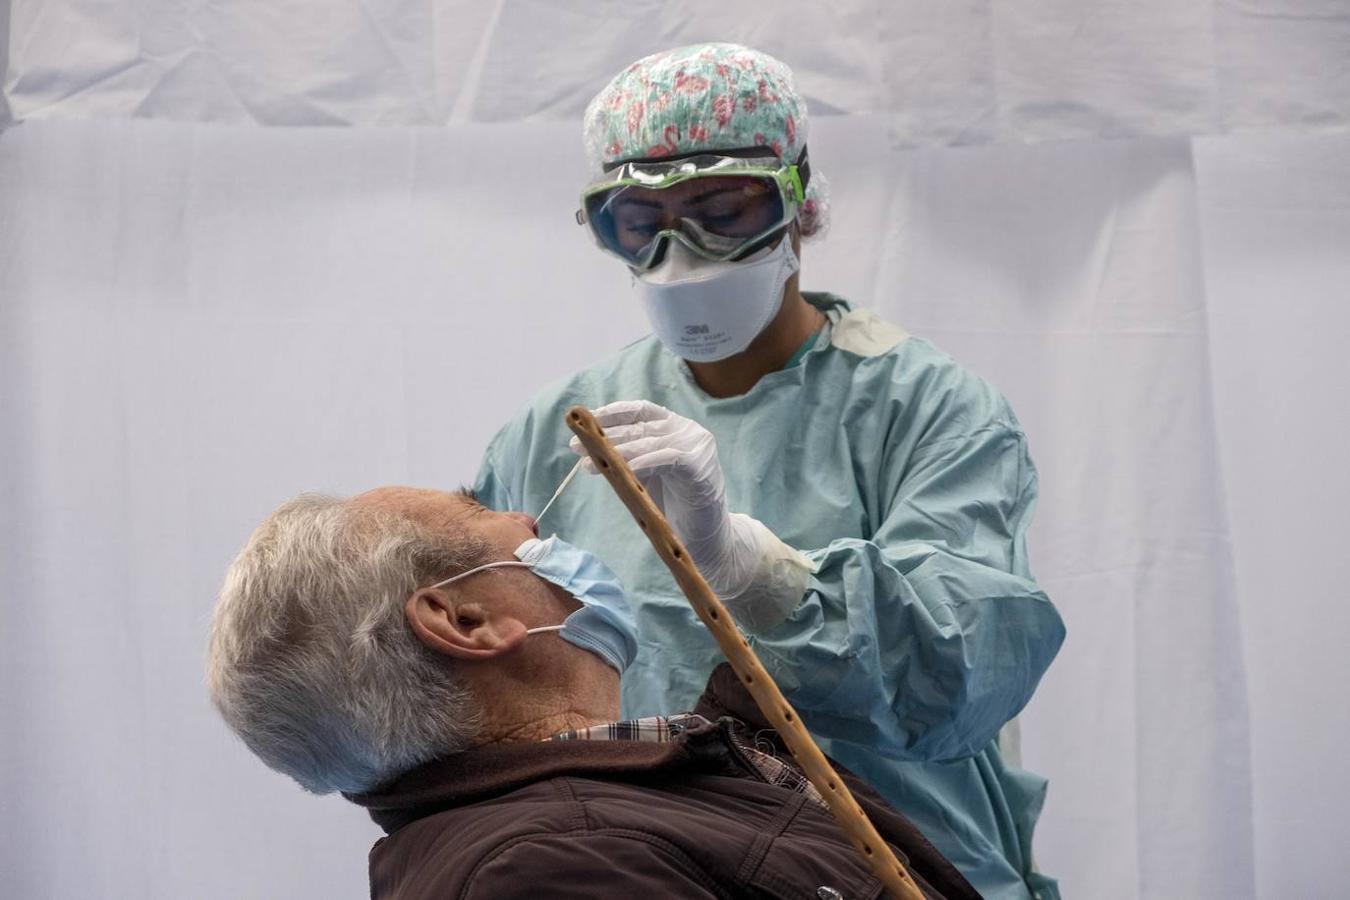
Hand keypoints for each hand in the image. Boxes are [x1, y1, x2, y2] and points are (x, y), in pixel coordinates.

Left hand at [569, 400, 730, 556]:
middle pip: (640, 426)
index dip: (610, 413)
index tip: (584, 422)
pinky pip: (668, 459)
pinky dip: (643, 463)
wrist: (703, 537)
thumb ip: (626, 456)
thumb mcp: (645, 473)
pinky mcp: (701, 466)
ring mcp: (697, 446)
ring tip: (588, 463)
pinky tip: (621, 470)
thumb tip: (587, 444)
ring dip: (615, 452)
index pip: (639, 411)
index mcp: (673, 426)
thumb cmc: (671, 505)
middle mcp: (687, 430)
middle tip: (576, 446)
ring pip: (650, 441)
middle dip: (605, 436)